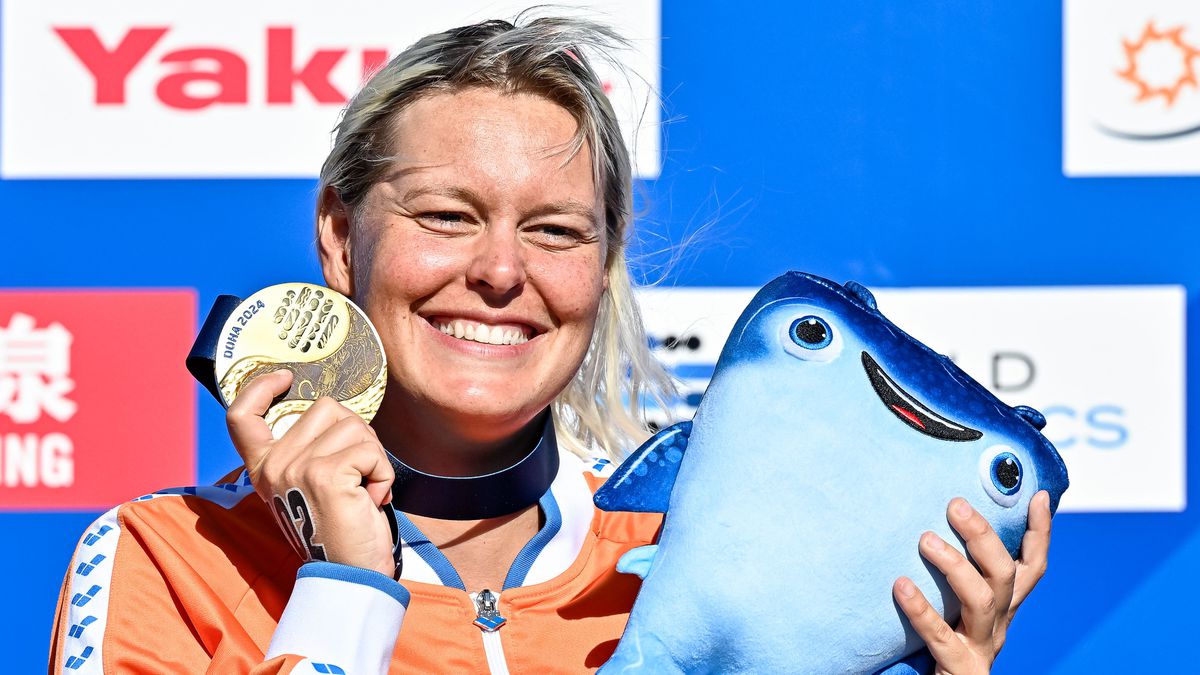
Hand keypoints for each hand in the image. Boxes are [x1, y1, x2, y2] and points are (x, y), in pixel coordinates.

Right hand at [226, 370, 396, 576]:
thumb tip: (334, 413)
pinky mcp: (325, 475)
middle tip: (358, 473)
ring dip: (373, 456)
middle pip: (326, 407)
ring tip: (365, 490)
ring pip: (353, 425)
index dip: (261, 387)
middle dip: (356, 433)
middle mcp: (273, 465)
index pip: (241, 416)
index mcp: (263, 467)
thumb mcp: (311, 485)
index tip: (285, 378)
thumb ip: (309, 450)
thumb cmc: (339, 529)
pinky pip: (369, 450)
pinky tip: (374, 499)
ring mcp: (296, 468)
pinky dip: (383, 473)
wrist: (350, 575)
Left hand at [892, 491, 1052, 673]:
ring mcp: (981, 647)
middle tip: (955, 505)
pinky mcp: (959, 669)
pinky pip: (942, 638)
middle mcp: (999, 624)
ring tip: (925, 540)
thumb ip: (961, 574)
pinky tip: (901, 586)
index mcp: (1004, 608)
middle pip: (1005, 574)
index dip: (1040, 533)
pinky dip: (922, 610)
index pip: (1031, 567)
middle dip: (984, 536)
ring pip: (982, 601)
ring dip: (955, 566)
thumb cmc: (947, 644)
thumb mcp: (961, 608)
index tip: (1037, 495)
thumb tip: (939, 525)